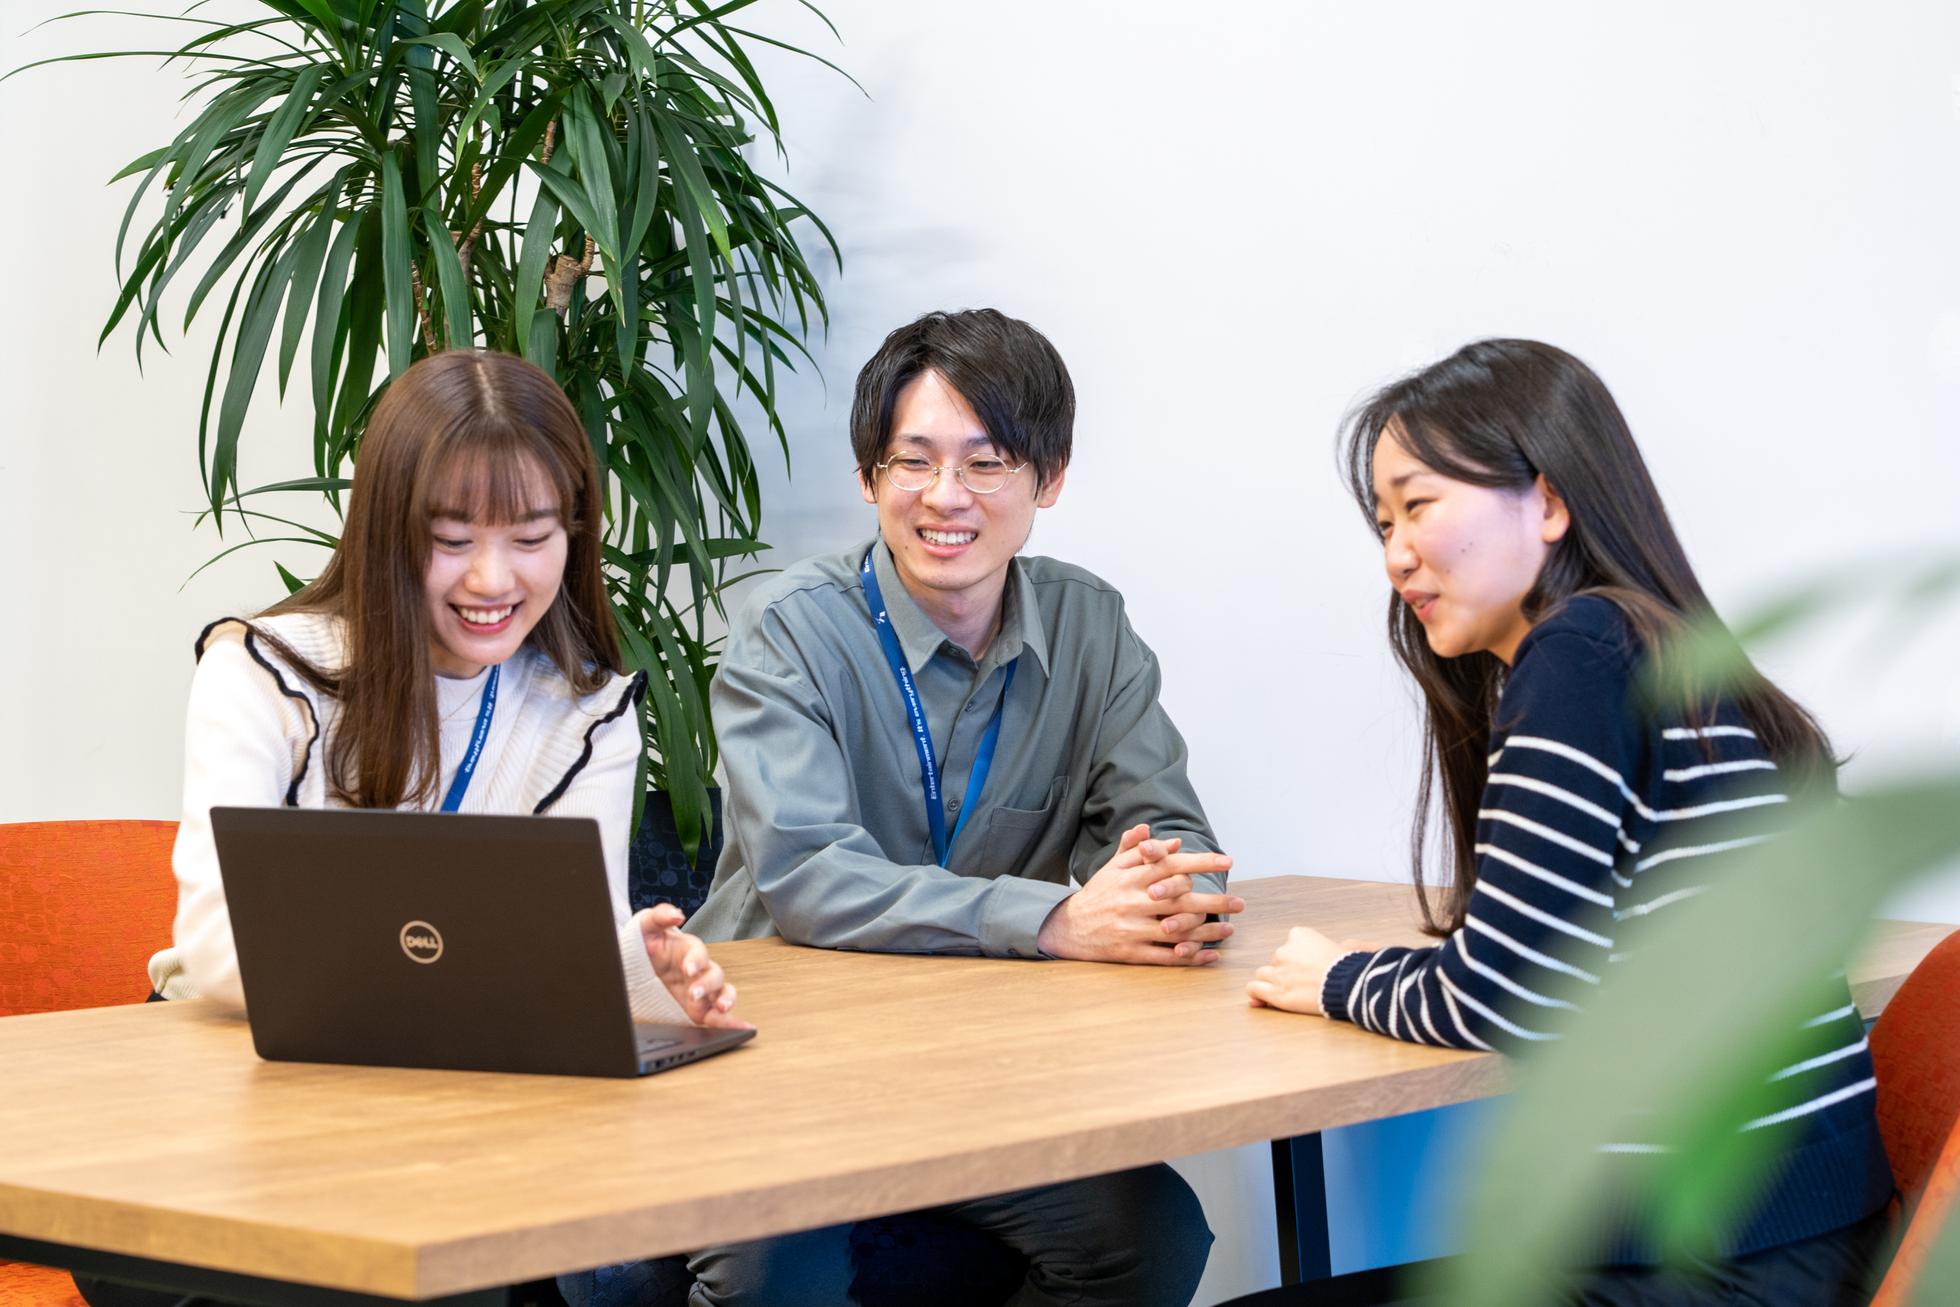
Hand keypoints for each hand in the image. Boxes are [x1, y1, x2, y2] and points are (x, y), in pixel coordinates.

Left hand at [636, 904, 751, 1029]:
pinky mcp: (698, 1011)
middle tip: (694, 993)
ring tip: (721, 1009)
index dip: (696, 960)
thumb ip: (660, 916)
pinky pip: (717, 1017)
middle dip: (707, 984)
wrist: (634, 967)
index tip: (688, 968)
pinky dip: (730, 1022)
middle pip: (715, 974)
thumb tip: (677, 915)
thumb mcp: (646, 925)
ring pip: (723, 994)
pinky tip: (740, 1028)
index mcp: (688, 950)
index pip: (698, 952)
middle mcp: (699, 971)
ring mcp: (701, 991)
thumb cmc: (644, 944)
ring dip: (725, 1001)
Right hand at [1036, 823, 1242, 964]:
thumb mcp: (1112, 867)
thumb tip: (1170, 840)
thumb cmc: (1098, 893)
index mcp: (1130, 877)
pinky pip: (1165, 956)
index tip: (1227, 860)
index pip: (1171, 865)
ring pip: (1176, 930)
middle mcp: (1132, 901)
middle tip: (1240, 903)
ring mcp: (1131, 928)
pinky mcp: (1130, 952)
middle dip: (1214, 901)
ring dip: (1206, 932)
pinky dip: (1189, 957)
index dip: (1200, 862)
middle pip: (1179, 900)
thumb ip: (1138, 850)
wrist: (1068, 927)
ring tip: (1228, 929)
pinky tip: (1209, 955)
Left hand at [1247, 927, 1377, 1014]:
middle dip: (1285, 972)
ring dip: (1272, 982)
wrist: (1351, 986)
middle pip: (1276, 961)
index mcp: (1299, 935)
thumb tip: (1340, 946)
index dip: (1296, 960)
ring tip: (1289, 992)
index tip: (1308, 970)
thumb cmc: (1351, 970)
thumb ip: (1328, 947)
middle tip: (1303, 985)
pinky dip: (1257, 994)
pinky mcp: (1276, 992)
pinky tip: (1264, 999)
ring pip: (1263, 974)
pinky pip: (1254, 988)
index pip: (1288, 946)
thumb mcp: (1341, 947)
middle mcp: (1284, 950)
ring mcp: (1279, 972)